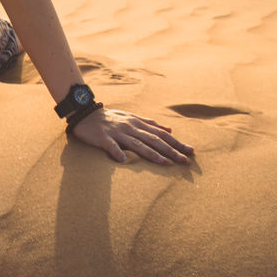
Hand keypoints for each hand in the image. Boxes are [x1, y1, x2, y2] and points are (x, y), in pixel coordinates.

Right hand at [70, 107, 193, 164]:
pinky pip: (111, 146)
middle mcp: (130, 127)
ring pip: (137, 143)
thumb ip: (150, 124)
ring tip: (165, 163)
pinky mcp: (103, 138)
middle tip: (185, 160)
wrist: (86, 113)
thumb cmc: (111, 118)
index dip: (176, 142)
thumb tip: (170, 129)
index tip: (190, 151)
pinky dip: (118, 153)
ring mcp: (117, 132)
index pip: (161, 134)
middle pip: (153, 139)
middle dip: (170, 150)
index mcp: (138, 123)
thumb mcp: (132, 117)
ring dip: (151, 153)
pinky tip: (125, 161)